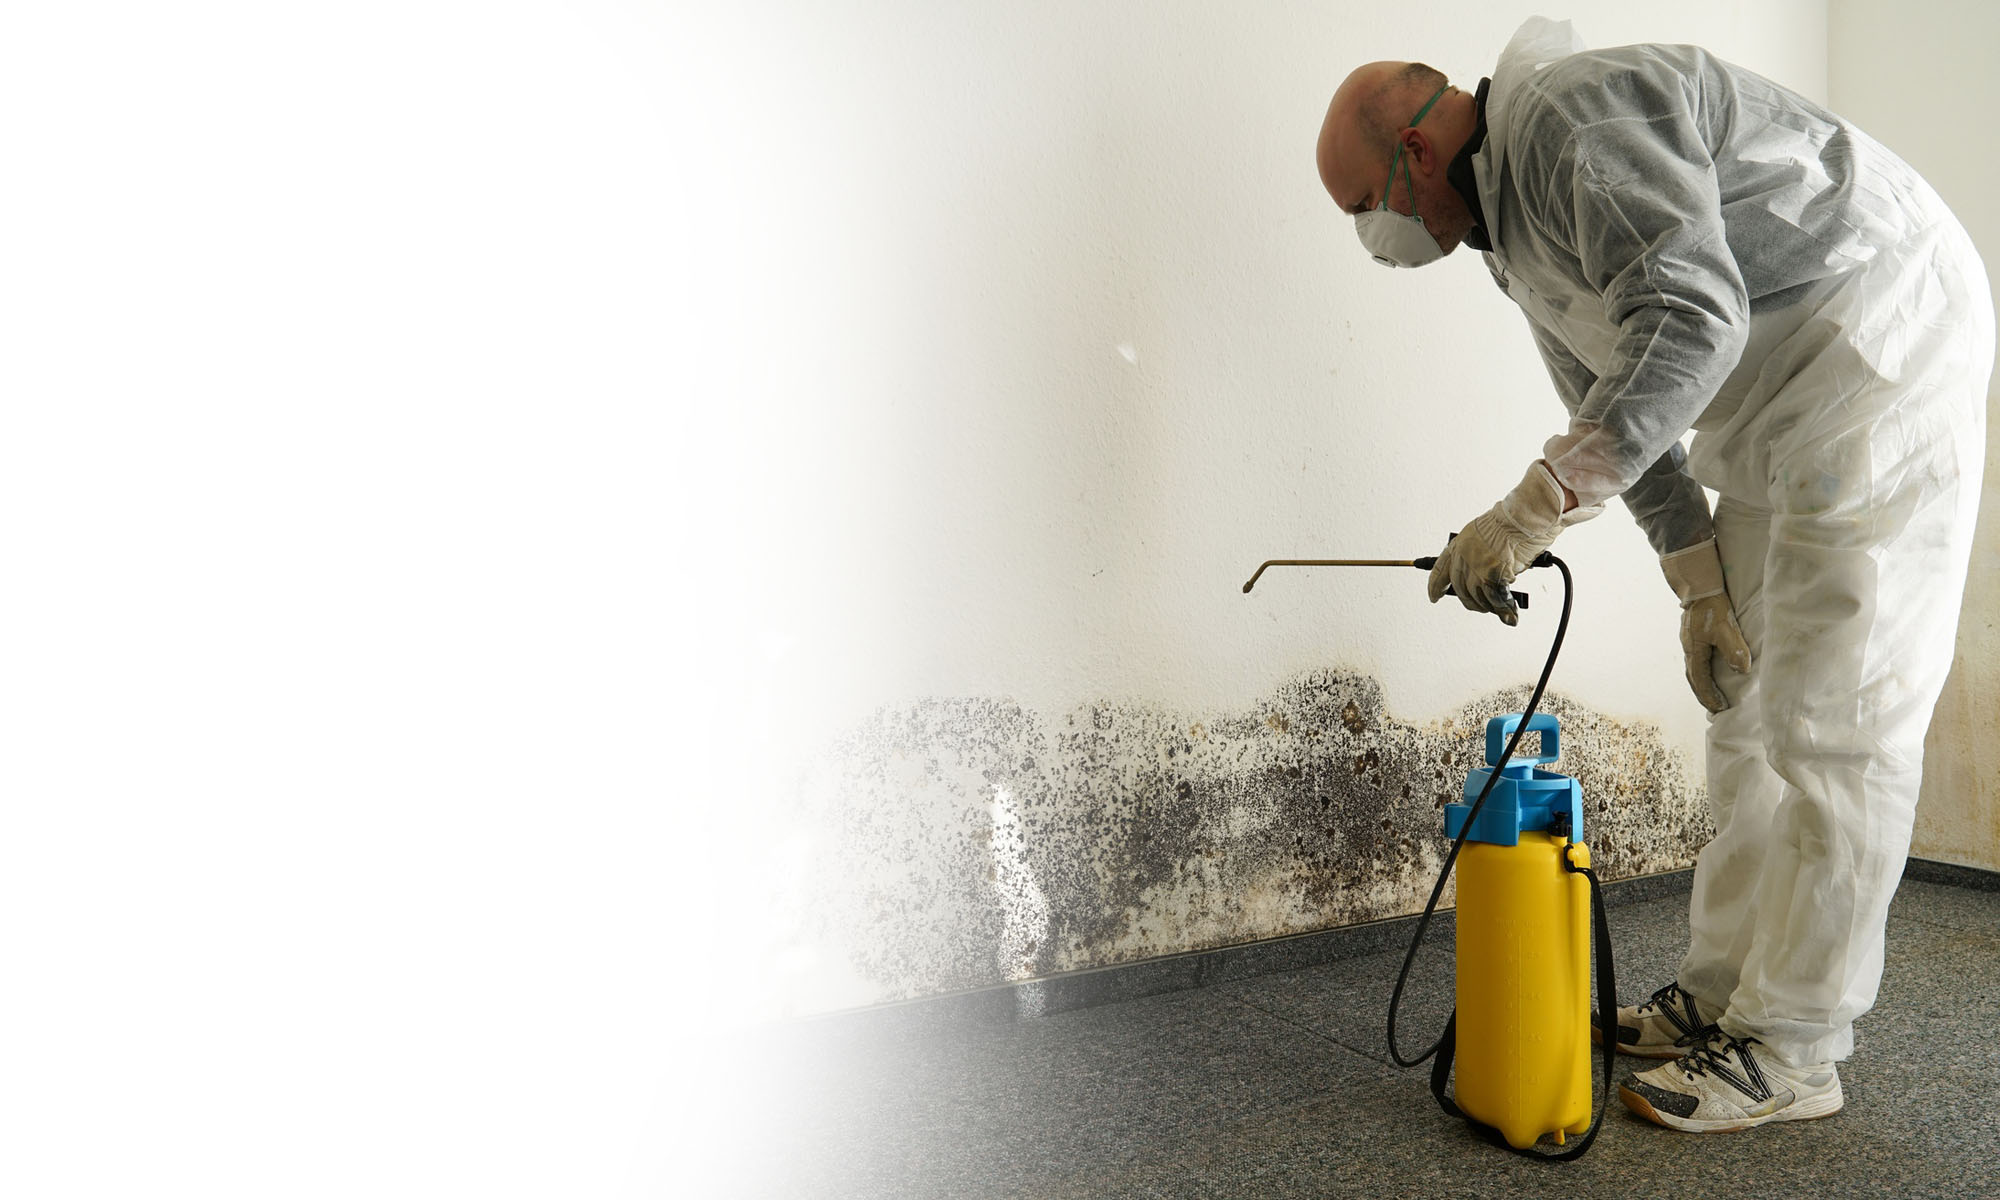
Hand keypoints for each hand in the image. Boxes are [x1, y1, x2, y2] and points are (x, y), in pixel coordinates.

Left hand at [1428, 461, 1598, 623]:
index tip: (1434, 596)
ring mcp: (1476, 566)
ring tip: (1501, 608)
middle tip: (1481, 606)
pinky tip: (1510, 614)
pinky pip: (1496, 599)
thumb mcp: (1487, 534)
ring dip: (1489, 606)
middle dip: (1471, 601)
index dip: (1435, 586)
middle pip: (1460, 589)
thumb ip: (1480, 554)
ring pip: (1478, 597)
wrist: (1525, 516)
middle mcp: (1463, 556)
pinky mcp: (1492, 575)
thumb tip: (1487, 575)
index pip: (1439, 569)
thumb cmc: (1513, 520)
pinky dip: (1505, 609)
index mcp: (1459, 543)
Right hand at [1680, 594, 1752, 711]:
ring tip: (1712, 693)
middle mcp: (1688, 649)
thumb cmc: (1713, 608)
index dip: (1710, 696)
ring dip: (1702, 684)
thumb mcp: (1727, 629)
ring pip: (1693, 670)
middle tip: (1714, 707)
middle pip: (1693, 678)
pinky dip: (1702, 672)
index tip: (1719, 708)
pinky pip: (1695, 660)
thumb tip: (1741, 671)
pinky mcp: (1692, 636)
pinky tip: (1710, 670)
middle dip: (1703, 694)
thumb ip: (1734, 650)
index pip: (1700, 680)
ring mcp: (1688, 642)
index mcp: (1694, 651)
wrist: (1699, 587)